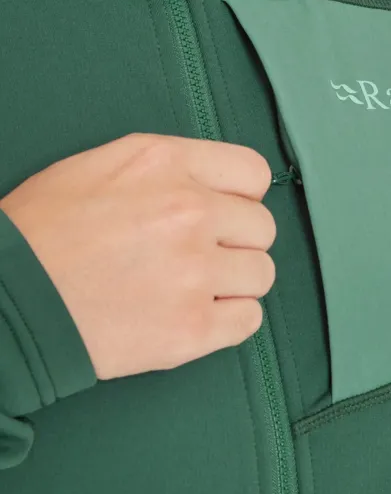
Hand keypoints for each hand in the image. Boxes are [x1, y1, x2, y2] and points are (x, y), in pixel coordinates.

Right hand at [0, 132, 275, 379]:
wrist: (10, 302)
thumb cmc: (41, 234)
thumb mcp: (97, 166)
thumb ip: (164, 168)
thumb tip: (211, 183)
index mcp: (167, 165)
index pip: (253, 173)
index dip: (242, 196)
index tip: (225, 213)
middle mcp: (189, 212)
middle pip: (261, 227)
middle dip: (236, 241)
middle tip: (201, 256)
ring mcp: (194, 273)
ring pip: (261, 275)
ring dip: (235, 283)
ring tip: (194, 288)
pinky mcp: (191, 328)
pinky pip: (249, 321)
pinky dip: (230, 321)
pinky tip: (197, 315)